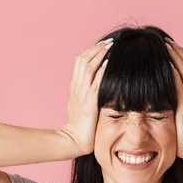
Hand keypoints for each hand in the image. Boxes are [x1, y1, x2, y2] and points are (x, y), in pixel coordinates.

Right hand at [60, 38, 112, 155]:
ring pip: (87, 68)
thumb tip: (99, 88)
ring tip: (109, 46)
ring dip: (99, 55)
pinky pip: (95, 84)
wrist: (73, 142)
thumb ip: (88, 96)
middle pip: (82, 60)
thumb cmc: (80, 128)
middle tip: (109, 41)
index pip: (80, 63)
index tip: (104, 44)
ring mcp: (81, 95)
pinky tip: (108, 63)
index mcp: (75, 88)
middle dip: (96, 49)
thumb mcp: (83, 107)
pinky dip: (101, 72)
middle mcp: (77, 88)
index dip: (91, 52)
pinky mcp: (88, 105)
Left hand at [165, 37, 182, 159]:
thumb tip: (163, 87)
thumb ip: (175, 99)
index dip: (180, 55)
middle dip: (177, 52)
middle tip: (166, 40)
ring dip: (176, 59)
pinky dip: (175, 77)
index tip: (169, 44)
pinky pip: (181, 89)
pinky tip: (169, 67)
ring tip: (166, 47)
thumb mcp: (180, 111)